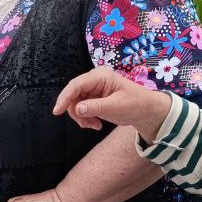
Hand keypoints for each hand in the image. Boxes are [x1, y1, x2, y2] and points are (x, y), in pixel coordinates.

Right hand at [52, 67, 171, 141]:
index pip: (76, 85)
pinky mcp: (92, 98)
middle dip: (76, 112)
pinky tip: (96, 124)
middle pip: (73, 95)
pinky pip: (80, 109)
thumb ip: (96, 107)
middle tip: (86, 124)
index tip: (57, 111)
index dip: (65, 97)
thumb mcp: (116, 107)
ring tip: (94, 125)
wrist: (145, 110)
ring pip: (75, 104)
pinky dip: (85, 119)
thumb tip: (77, 109)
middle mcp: (94, 80)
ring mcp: (92, 89)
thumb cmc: (135, 104)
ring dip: (81, 117)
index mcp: (100, 76)